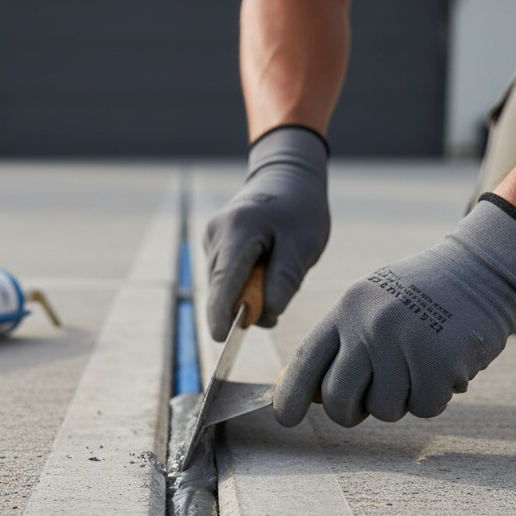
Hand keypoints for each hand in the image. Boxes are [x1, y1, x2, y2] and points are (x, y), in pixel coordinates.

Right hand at [205, 125, 329, 340]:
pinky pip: (226, 275)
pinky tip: (263, 266)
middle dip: (245, 305)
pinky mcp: (213, 242)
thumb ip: (284, 282)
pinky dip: (244, 282)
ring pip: (223, 284)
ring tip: (274, 273)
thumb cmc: (300, 210)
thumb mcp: (304, 246)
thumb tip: (263, 315)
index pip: (223, 283)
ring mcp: (211, 237)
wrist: (287, 176)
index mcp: (238, 232)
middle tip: (278, 299)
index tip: (224, 339)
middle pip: (222, 288)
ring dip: (247, 292)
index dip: (222, 316)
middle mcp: (216, 234)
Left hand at [273, 196, 515, 426]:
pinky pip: (424, 408)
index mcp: (346, 311)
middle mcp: (369, 327)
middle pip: (338, 399)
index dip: (289, 397)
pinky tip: (442, 367)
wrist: (481, 269)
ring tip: (416, 365)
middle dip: (349, 411)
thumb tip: (306, 395)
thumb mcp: (370, 306)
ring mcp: (404, 344)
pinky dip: (434, 397)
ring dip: (401, 400)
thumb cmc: (419, 297)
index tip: (286, 418)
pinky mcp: (440, 363)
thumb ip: (340, 345)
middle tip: (368, 399)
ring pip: (384, 410)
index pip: (305, 362)